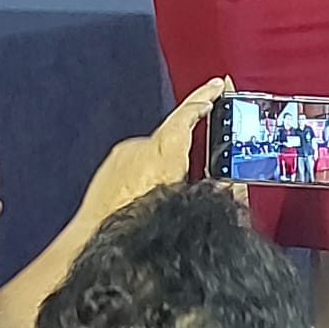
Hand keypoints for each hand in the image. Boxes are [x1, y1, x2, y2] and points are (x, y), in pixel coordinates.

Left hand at [75, 77, 228, 229]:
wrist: (98, 241)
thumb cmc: (136, 229)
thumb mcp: (189, 208)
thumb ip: (214, 190)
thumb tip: (230, 184)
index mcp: (164, 155)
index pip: (188, 114)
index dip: (206, 97)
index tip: (216, 86)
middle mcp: (141, 149)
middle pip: (173, 134)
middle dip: (187, 143)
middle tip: (201, 151)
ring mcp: (123, 155)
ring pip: (153, 150)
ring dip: (163, 164)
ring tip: (165, 190)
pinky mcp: (111, 165)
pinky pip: (136, 160)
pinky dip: (145, 172)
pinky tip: (146, 193)